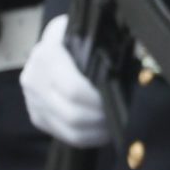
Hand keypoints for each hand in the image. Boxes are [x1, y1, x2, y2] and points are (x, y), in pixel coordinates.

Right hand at [19, 14, 110, 147]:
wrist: (55, 42)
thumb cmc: (79, 36)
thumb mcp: (88, 31)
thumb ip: (105, 43)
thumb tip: (136, 58)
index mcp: (48, 54)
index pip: (74, 90)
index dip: (98, 100)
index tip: (117, 101)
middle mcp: (34, 78)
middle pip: (72, 113)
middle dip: (100, 119)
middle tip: (122, 118)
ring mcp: (32, 100)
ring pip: (68, 128)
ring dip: (96, 132)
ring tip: (115, 127)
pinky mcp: (36, 115)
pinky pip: (63, 135)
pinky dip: (86, 138)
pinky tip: (102, 132)